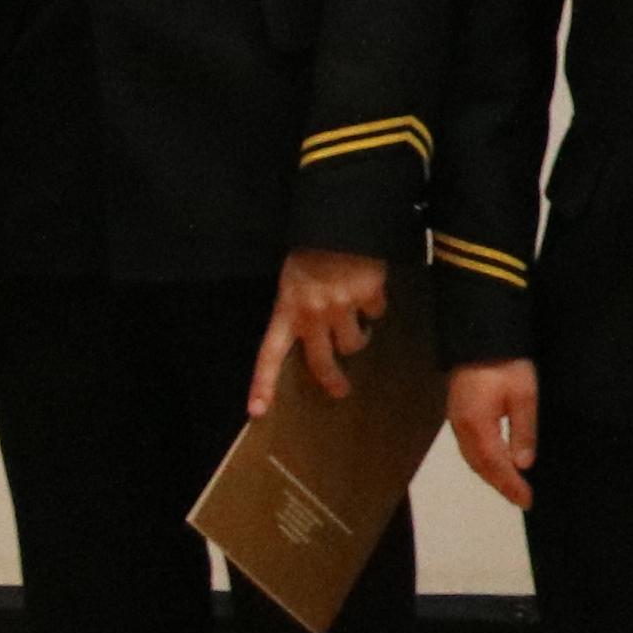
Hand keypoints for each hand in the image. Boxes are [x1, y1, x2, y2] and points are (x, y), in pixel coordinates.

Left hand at [245, 249, 388, 416]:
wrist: (340, 221)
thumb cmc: (312, 249)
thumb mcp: (293, 280)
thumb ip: (301, 307)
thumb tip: (319, 332)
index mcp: (286, 309)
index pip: (268, 354)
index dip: (262, 384)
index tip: (256, 411)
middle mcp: (312, 314)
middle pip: (321, 361)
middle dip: (332, 380)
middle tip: (341, 391)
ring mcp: (341, 307)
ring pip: (355, 342)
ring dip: (359, 335)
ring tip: (359, 322)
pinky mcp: (368, 295)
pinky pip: (376, 312)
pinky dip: (375, 304)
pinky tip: (370, 288)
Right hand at [447, 358, 538, 511]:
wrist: (480, 336)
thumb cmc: (506, 364)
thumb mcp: (523, 395)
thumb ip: (523, 430)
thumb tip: (523, 464)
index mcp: (477, 425)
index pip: (494, 465)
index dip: (510, 485)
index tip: (526, 501)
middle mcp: (461, 428)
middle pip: (479, 466)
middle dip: (500, 484)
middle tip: (521, 499)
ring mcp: (456, 421)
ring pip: (472, 459)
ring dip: (490, 475)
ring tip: (511, 487)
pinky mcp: (457, 414)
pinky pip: (469, 448)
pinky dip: (483, 462)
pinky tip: (495, 464)